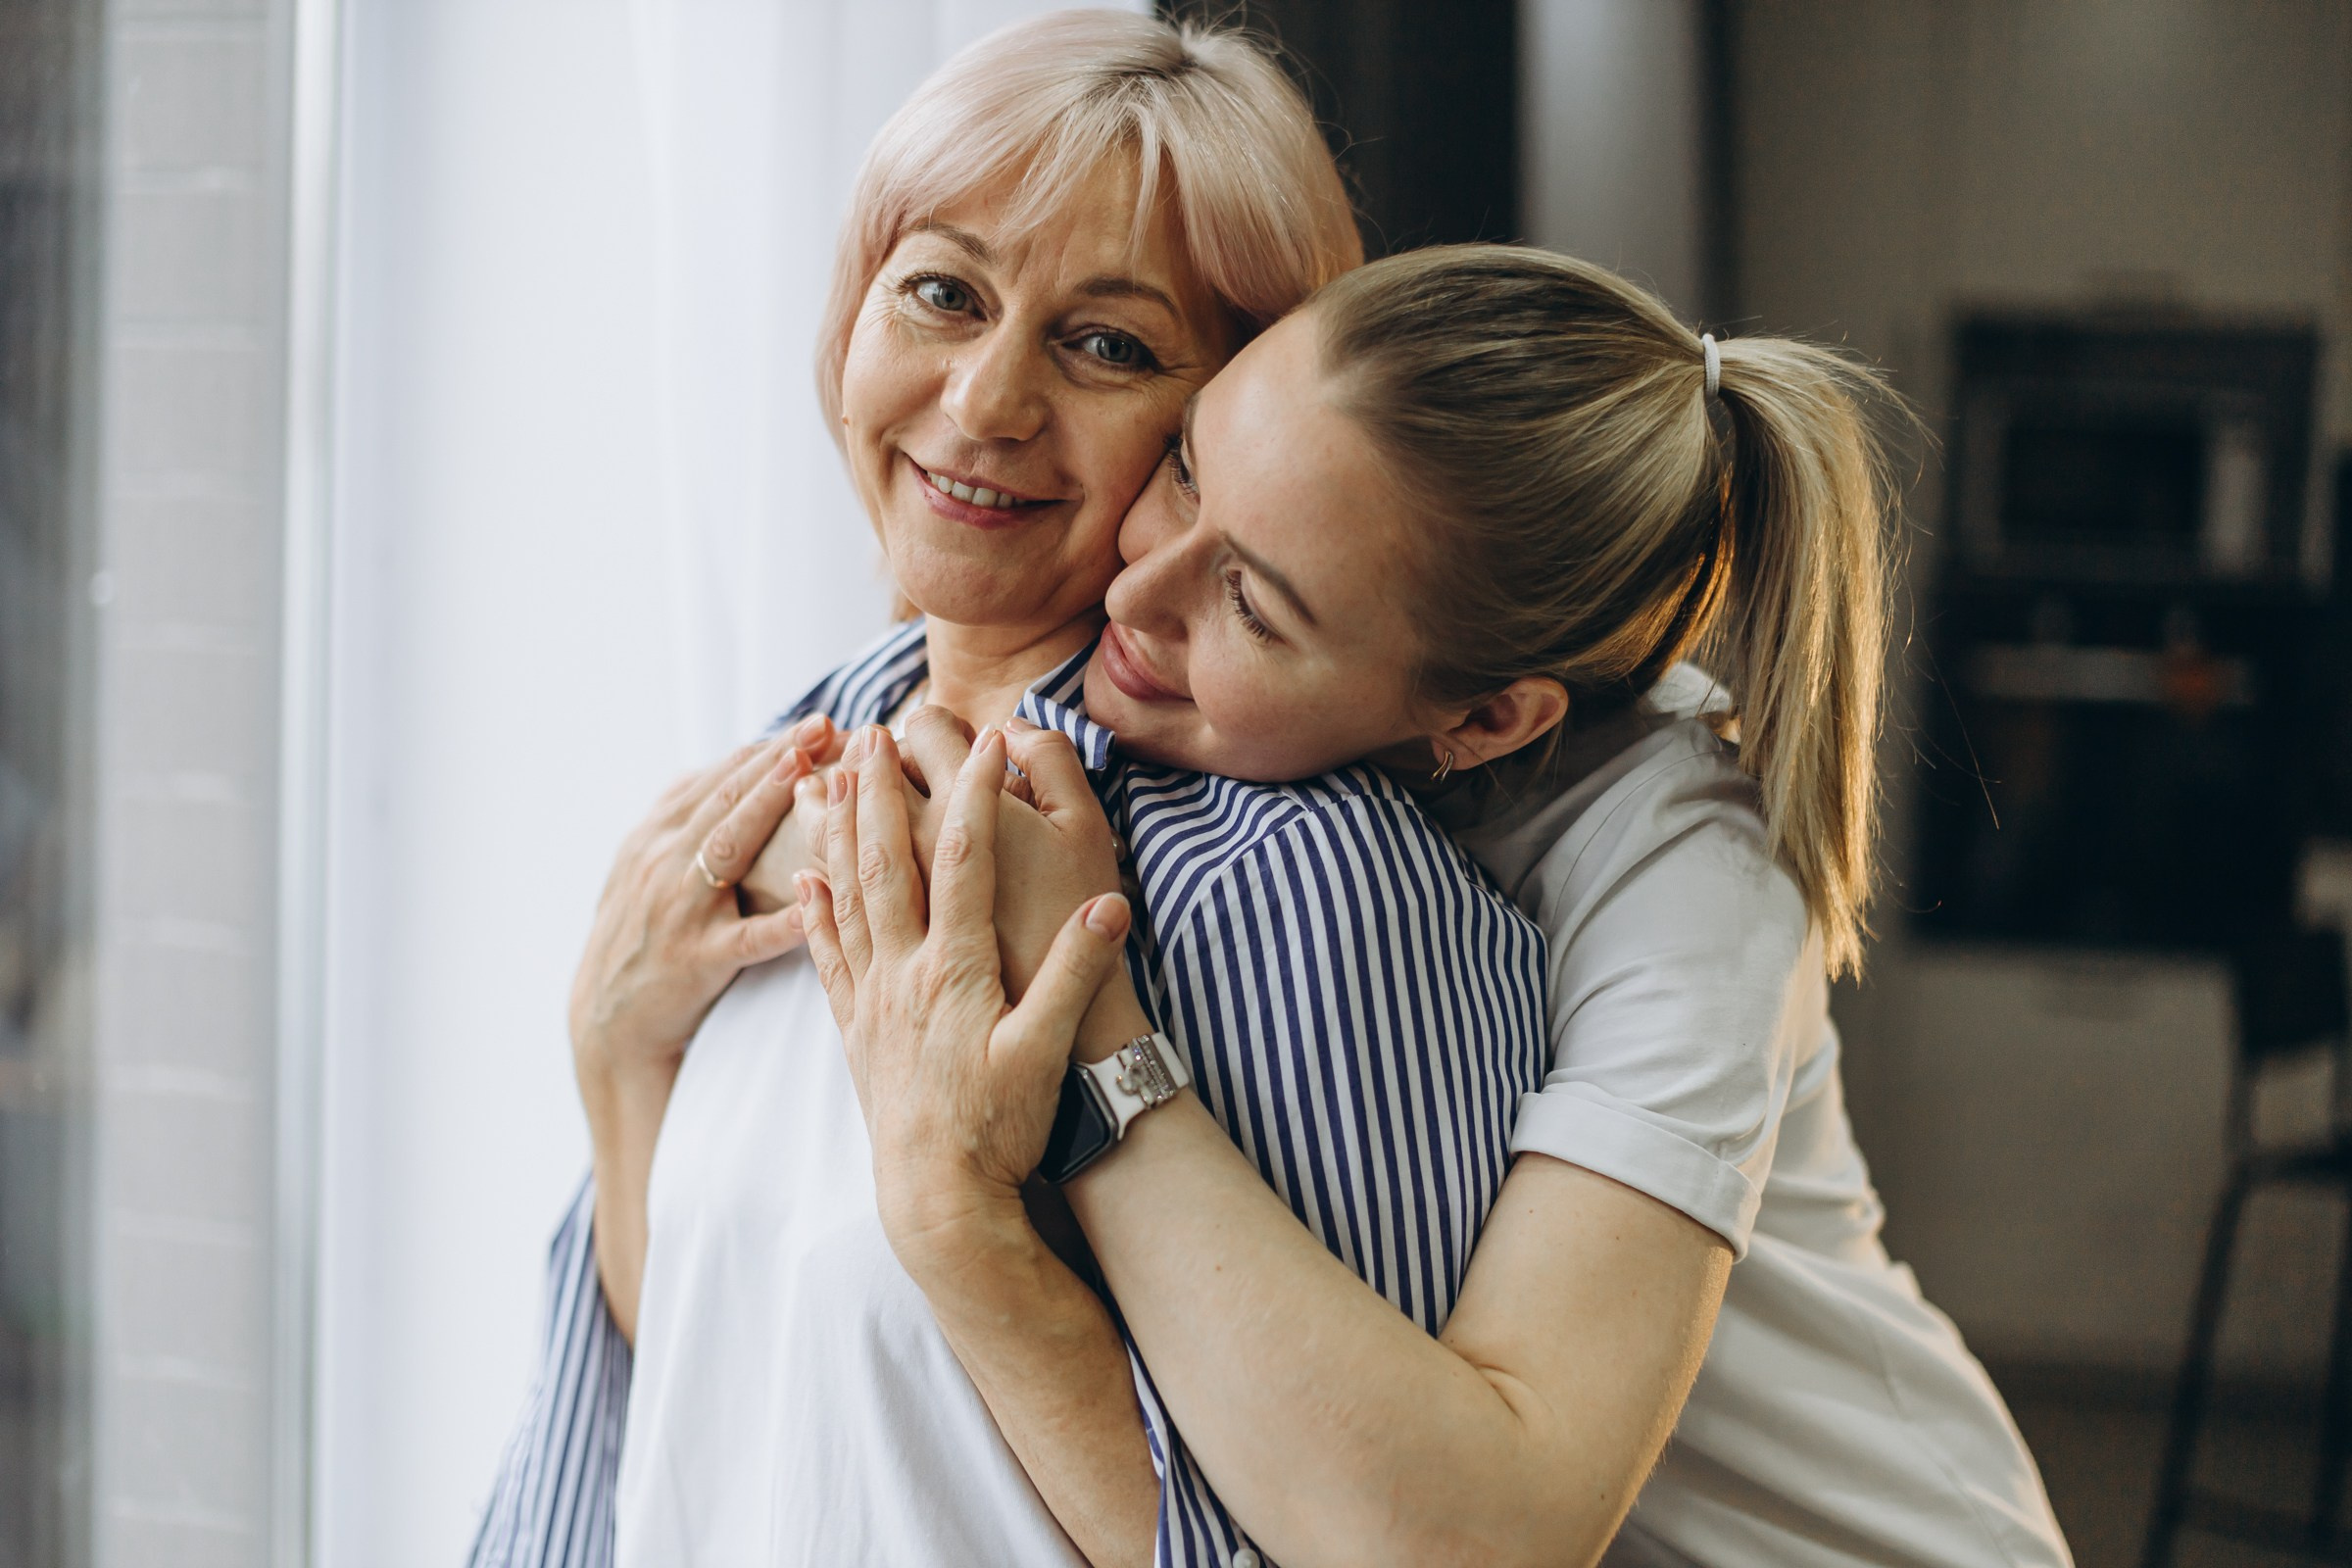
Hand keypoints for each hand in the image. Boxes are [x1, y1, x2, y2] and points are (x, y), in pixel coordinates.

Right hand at [567, 715, 835, 1090]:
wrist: (606, 1022)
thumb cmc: (641, 939)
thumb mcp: (643, 868)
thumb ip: (679, 820)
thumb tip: (712, 769)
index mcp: (658, 836)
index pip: (721, 778)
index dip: (770, 746)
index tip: (820, 720)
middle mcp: (662, 861)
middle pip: (726, 798)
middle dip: (776, 756)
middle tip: (824, 724)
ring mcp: (677, 909)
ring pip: (728, 847)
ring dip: (766, 805)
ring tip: (807, 774)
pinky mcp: (694, 961)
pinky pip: (746, 938)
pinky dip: (781, 920)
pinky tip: (815, 898)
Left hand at [797, 727, 1133, 1264]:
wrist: (938, 1202)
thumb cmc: (1001, 1130)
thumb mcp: (1048, 1051)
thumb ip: (1075, 975)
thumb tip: (1109, 904)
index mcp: (956, 969)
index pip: (965, 861)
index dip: (978, 795)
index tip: (989, 741)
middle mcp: (904, 973)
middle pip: (887, 863)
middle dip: (882, 791)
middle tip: (872, 732)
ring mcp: (873, 1000)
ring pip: (846, 897)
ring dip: (837, 833)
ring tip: (826, 778)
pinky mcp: (857, 1031)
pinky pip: (827, 955)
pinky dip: (814, 909)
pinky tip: (805, 877)